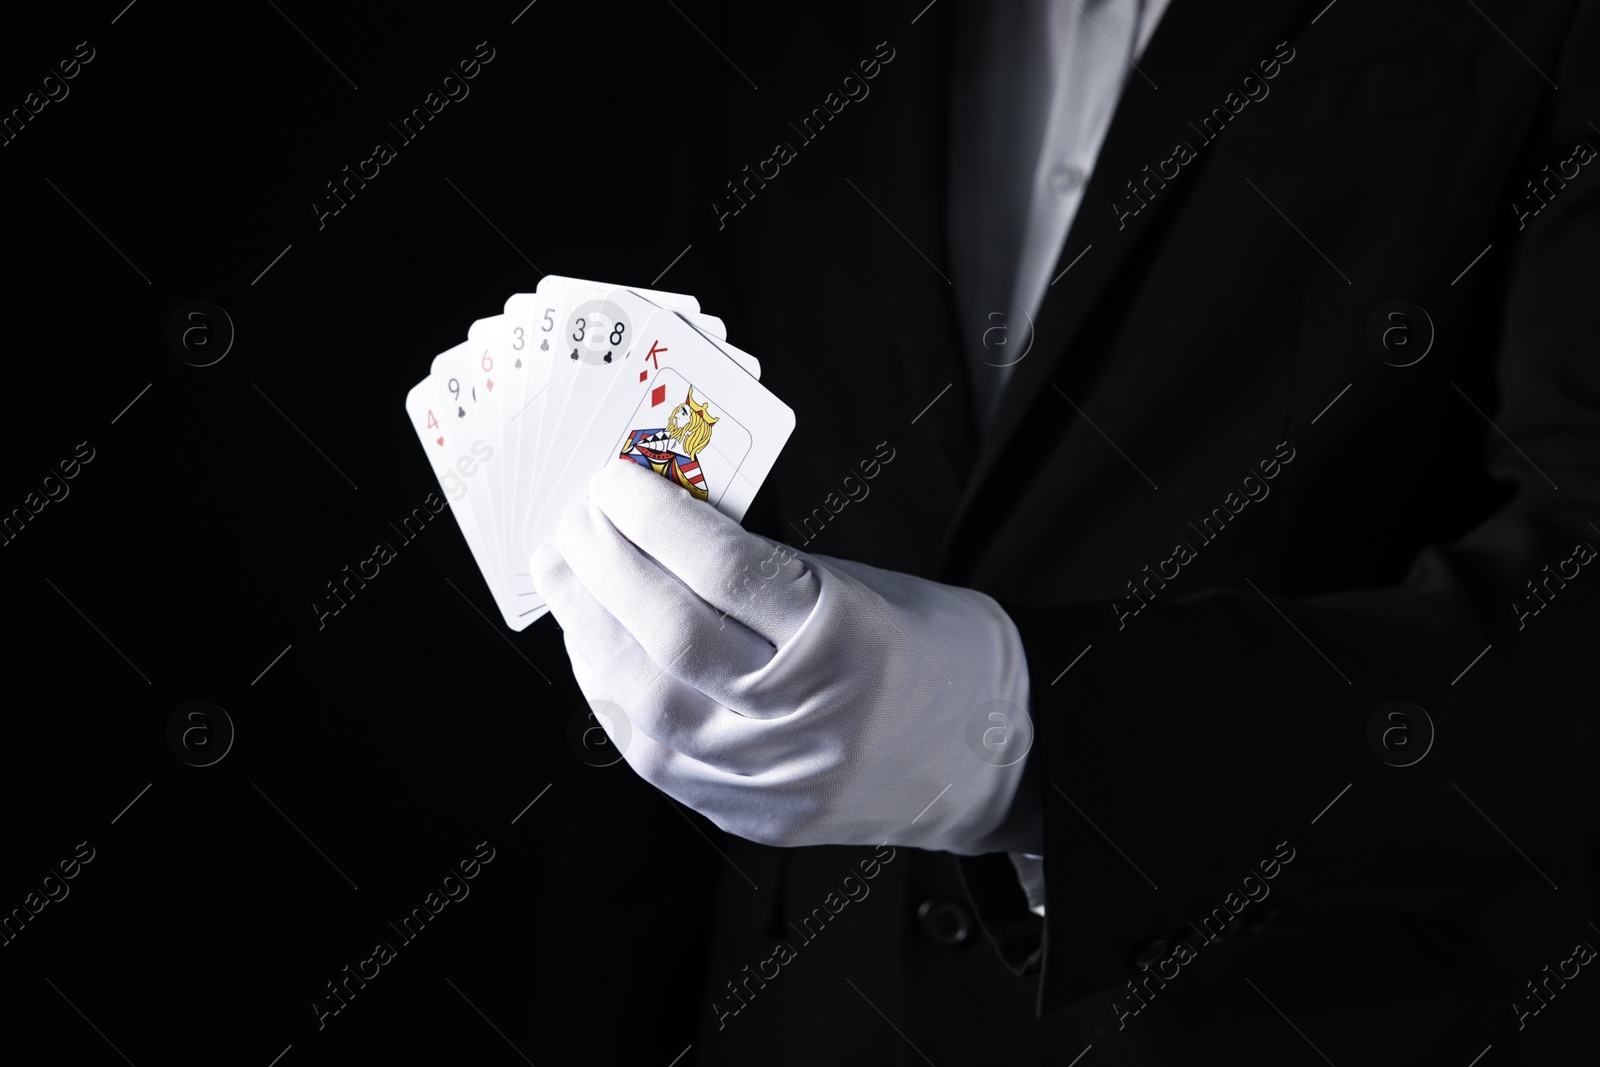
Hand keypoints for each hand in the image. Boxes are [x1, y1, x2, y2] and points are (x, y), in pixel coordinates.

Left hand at [530, 459, 1035, 853]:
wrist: (996, 762)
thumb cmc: (939, 654)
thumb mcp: (864, 584)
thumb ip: (764, 567)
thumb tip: (656, 522)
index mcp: (849, 641)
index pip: (724, 571)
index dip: (654, 517)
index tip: (613, 477)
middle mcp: (804, 715)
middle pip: (670, 634)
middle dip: (604, 564)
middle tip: (575, 516)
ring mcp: (771, 776)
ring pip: (644, 699)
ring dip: (589, 625)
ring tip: (568, 572)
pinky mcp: (749, 813)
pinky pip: (652, 751)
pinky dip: (610, 689)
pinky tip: (594, 643)